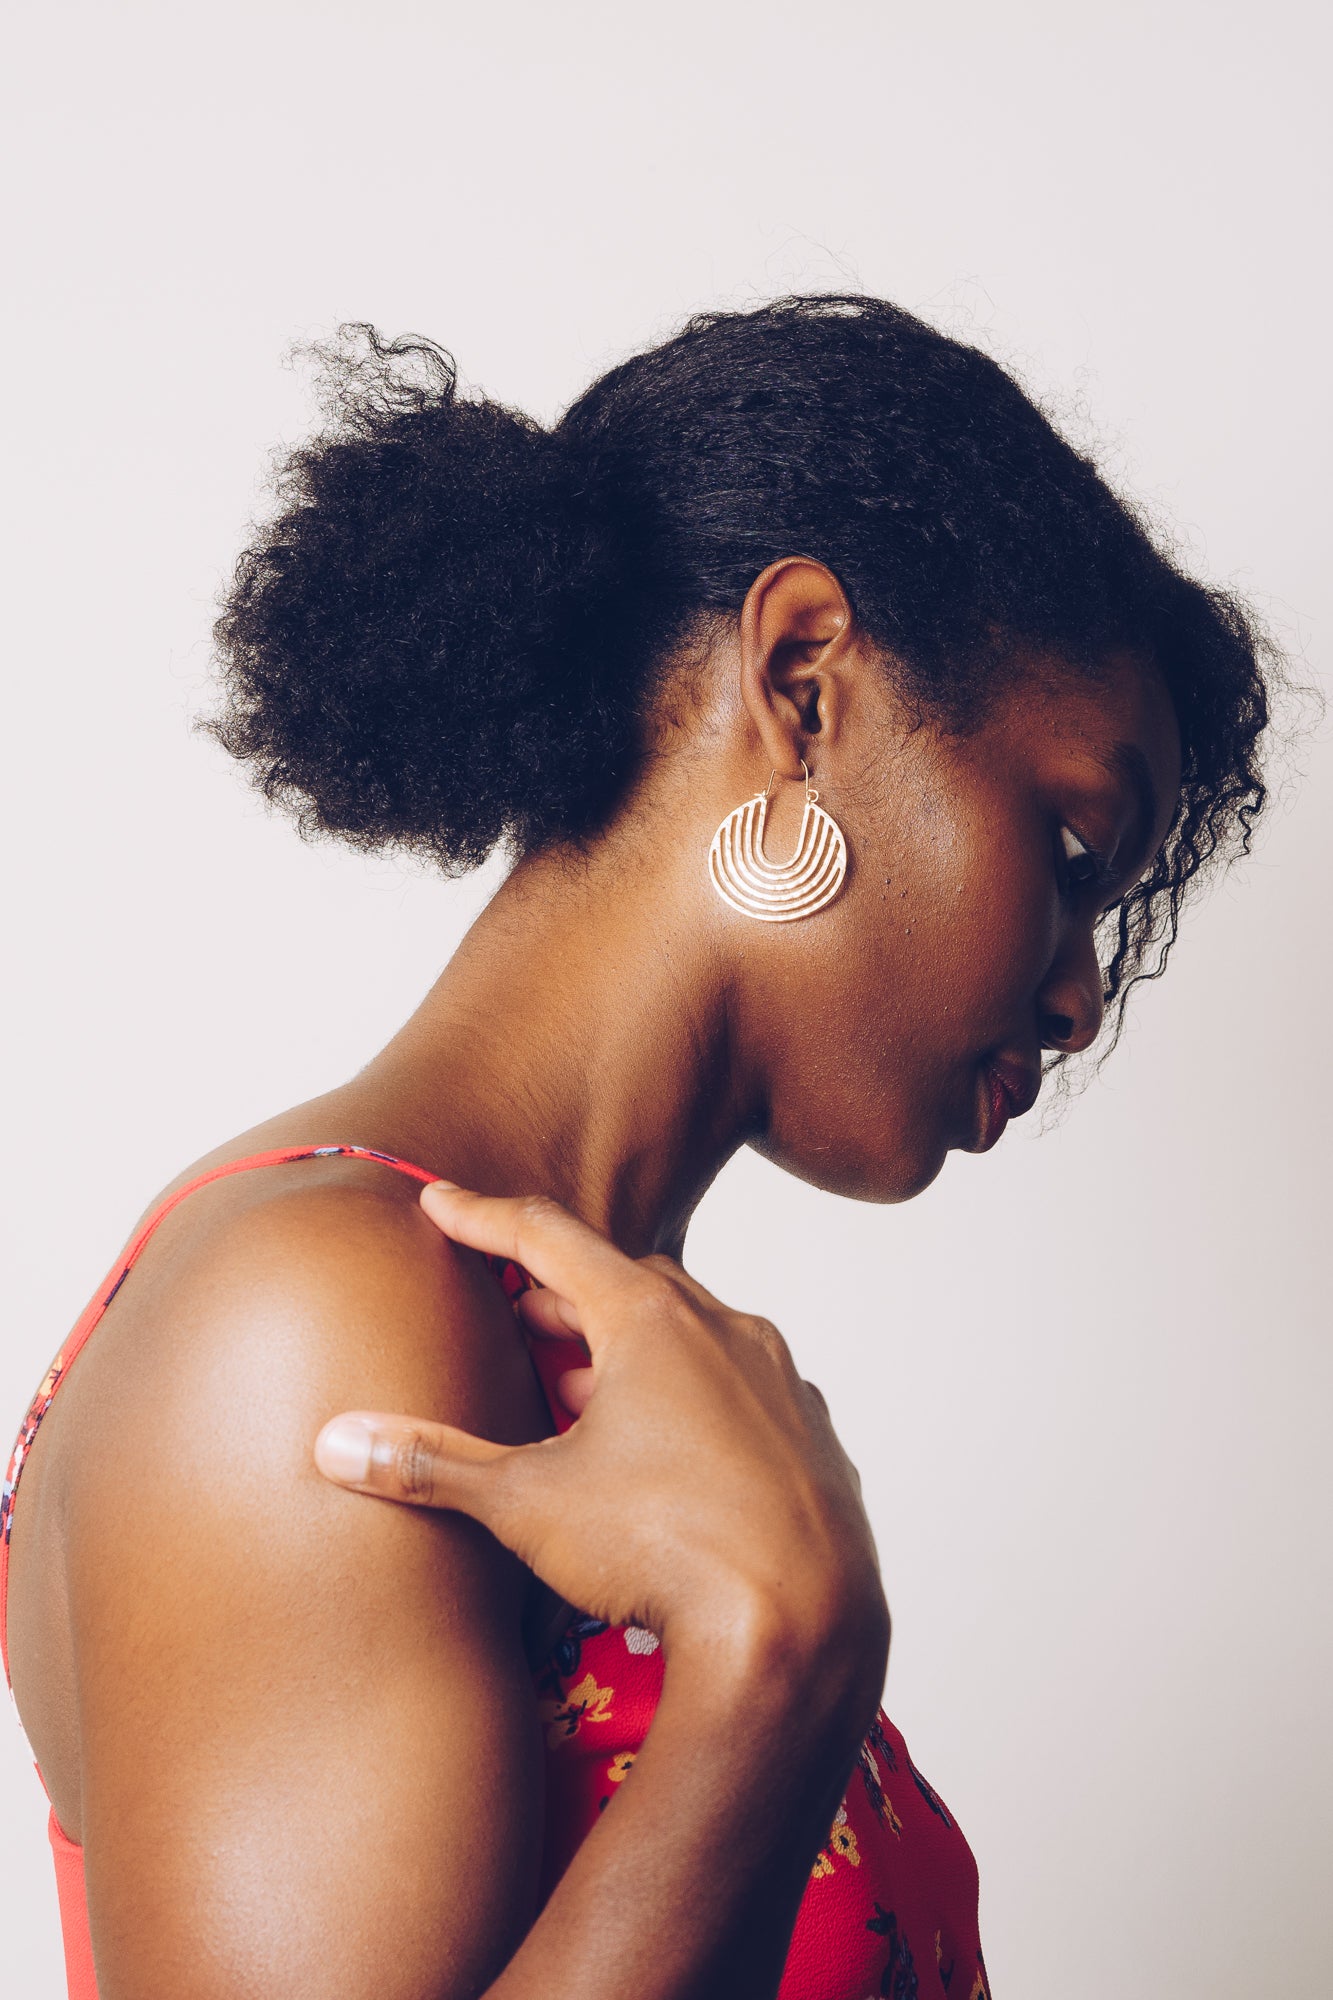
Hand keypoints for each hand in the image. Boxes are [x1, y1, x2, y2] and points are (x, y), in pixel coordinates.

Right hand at [315, 1185, 888, 1673]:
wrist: (801, 1626)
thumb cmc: (664, 1547)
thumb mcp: (528, 1503)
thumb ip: (433, 1465)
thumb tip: (338, 1443)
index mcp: (651, 1320)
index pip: (549, 1240)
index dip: (485, 1218)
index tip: (443, 1201)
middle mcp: (726, 1331)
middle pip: (629, 1282)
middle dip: (565, 1290)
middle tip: (518, 1302)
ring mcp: (781, 1384)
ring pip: (696, 1336)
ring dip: (635, 1348)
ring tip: (583, 1385)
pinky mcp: (815, 1440)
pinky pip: (747, 1394)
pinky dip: (699, 1400)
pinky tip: (674, 1448)